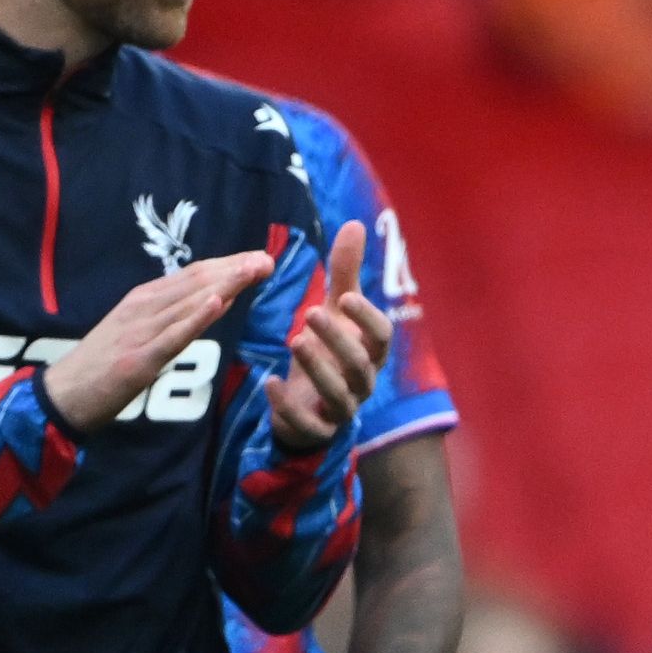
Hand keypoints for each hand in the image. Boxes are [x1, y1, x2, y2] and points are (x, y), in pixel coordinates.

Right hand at [39, 247, 267, 431]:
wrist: (63, 394)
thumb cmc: (102, 365)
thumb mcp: (136, 332)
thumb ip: (168, 317)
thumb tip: (209, 301)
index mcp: (143, 300)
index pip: (192, 276)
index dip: (227, 265)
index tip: (258, 257)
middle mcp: (143, 308)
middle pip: (196, 282)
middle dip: (234, 270)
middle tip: (268, 259)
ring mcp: (141, 331)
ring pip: (189, 302)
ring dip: (225, 284)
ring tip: (254, 270)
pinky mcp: (139, 358)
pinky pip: (174, 335)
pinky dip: (197, 317)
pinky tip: (219, 303)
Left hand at [269, 221, 386, 455]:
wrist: (311, 406)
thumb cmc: (329, 350)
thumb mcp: (336, 310)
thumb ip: (346, 271)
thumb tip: (354, 223)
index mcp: (371, 353)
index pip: (382, 337)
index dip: (367, 319)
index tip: (346, 297)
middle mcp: (363, 382)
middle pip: (360, 365)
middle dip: (338, 341)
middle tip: (310, 314)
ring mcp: (342, 409)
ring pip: (339, 395)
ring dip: (318, 368)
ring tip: (294, 341)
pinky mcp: (317, 429)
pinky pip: (309, 424)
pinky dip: (288, 406)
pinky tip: (269, 382)